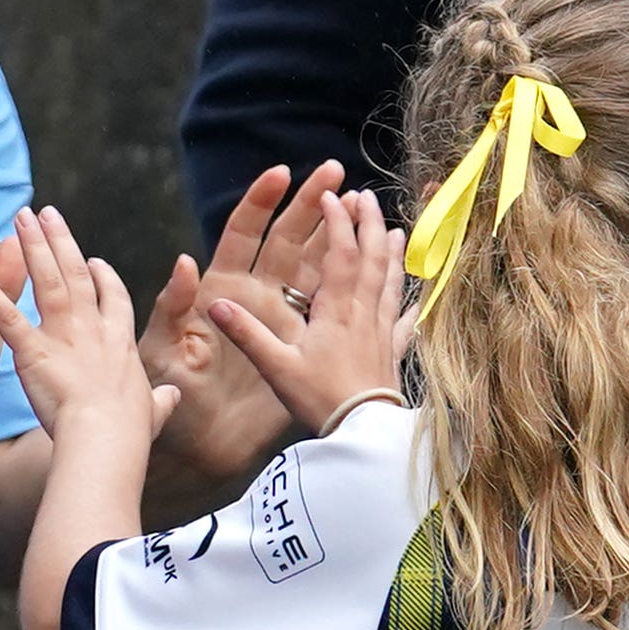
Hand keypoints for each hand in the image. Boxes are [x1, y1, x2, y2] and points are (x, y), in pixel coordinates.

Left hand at [0, 205, 166, 450]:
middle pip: (76, 273)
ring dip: (32, 246)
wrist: (107, 438)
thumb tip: (172, 397)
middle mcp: (91, 328)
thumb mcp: (153, 411)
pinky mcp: (32, 352)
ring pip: (46, 280)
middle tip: (46, 212)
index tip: (94, 260)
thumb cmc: (130, 431)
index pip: (114, 297)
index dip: (104, 277)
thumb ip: (160, 401)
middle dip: (60, 240)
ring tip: (20, 217)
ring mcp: (62, 336)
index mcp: (120, 341)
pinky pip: (8, 318)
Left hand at [144, 163, 353, 485]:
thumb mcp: (163, 350)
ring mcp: (283, 320)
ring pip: (318, 267)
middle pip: (288, 239)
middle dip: (311, 203)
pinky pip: (335, 310)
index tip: (281, 172)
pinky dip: (358, 287)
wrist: (196, 448)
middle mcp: (256, 296)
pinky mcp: (303, 348)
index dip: (261, 202)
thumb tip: (185, 261)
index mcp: (222, 289)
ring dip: (341, 236)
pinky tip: (382, 265)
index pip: (243, 233)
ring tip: (367, 206)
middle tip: (337, 170)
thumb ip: (172, 307)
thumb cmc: (172, 397)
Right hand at [191, 185, 409, 439]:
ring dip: (392, 253)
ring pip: (391, 281)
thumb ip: (246, 334)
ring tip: (394, 230)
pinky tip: (415, 298)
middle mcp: (363, 313)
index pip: (340, 252)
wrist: (362, 434)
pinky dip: (410, 304)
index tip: (331, 195)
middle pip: (371, 257)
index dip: (336, 221)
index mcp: (335, 309)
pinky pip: (405, 321)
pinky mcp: (393, 353)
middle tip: (366, 197)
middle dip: (369, 224)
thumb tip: (213, 303)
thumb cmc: (319, 399)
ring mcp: (382, 332)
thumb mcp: (275, 367)